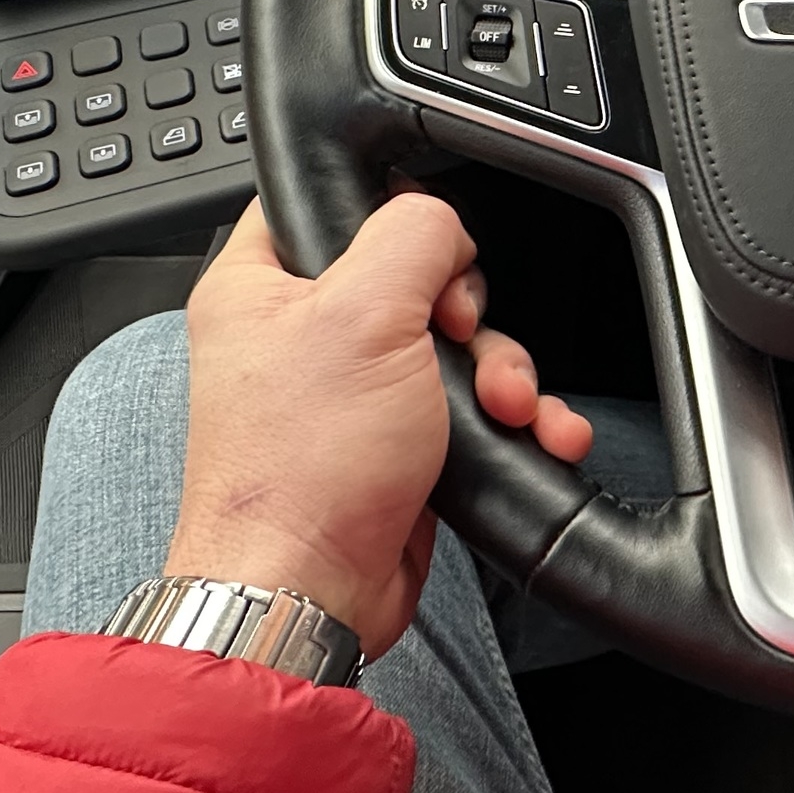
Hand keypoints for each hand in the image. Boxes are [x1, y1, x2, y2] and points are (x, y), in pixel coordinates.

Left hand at [164, 195, 594, 657]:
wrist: (312, 591)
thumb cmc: (300, 471)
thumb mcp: (366, 313)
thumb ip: (415, 236)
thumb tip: (446, 223)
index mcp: (260, 282)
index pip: (328, 201)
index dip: (393, 212)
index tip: (427, 250)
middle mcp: (301, 333)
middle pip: (415, 273)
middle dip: (469, 313)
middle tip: (459, 339)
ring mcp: (350, 391)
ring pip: (454, 343)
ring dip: (502, 372)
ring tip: (508, 407)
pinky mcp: (395, 442)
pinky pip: (467, 406)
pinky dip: (509, 418)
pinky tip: (533, 432)